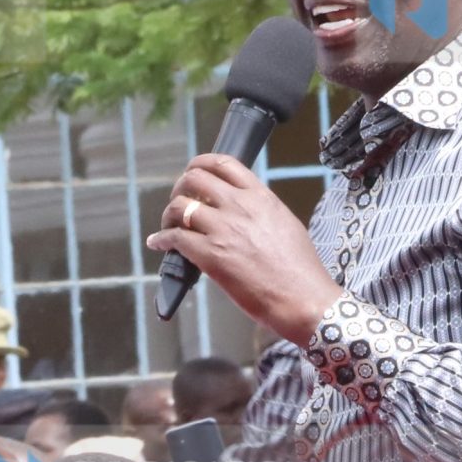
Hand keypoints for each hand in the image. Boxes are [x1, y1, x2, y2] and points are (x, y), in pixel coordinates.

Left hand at [146, 154, 342, 343]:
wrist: (303, 298)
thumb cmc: (300, 269)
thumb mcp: (285, 224)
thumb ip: (261, 211)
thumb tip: (243, 209)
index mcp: (260, 197)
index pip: (224, 163)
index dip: (200, 164)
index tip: (192, 173)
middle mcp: (240, 206)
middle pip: (194, 178)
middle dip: (179, 188)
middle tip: (179, 203)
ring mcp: (223, 229)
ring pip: (179, 206)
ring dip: (168, 216)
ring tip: (169, 227)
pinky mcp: (210, 255)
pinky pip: (173, 238)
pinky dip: (160, 240)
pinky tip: (158, 244)